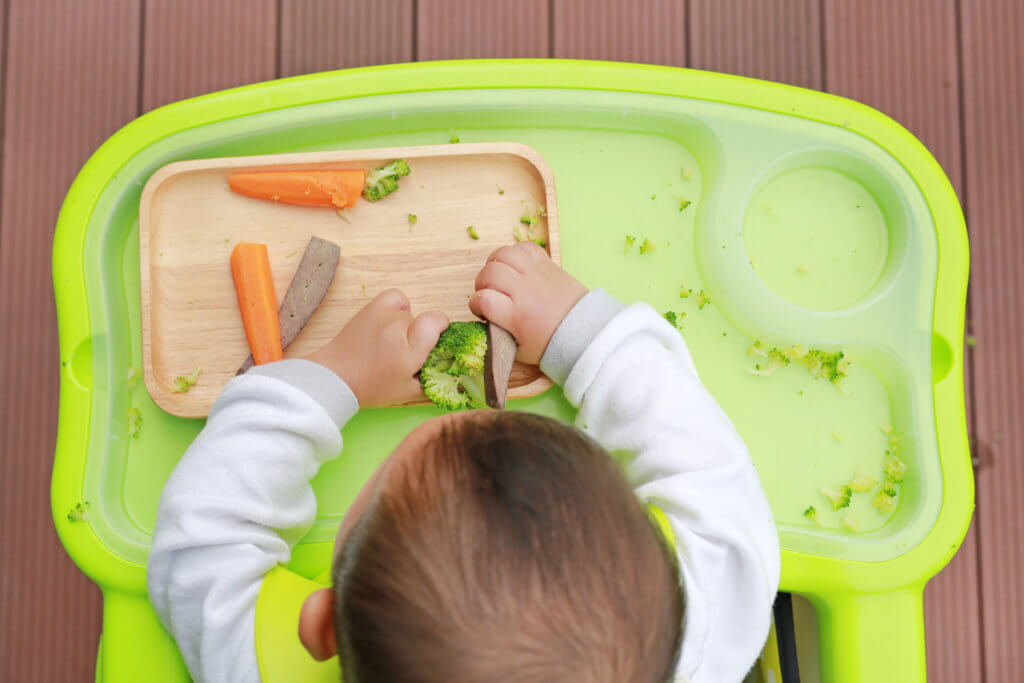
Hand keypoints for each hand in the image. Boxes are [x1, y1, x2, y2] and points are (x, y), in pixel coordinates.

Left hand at [305, 289, 448, 406]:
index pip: (437, 320)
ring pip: (409, 313)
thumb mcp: (408, 394)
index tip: (435, 341)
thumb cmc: (371, 388)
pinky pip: (396, 298)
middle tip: (405, 354)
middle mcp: (397, 327)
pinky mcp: (371, 308)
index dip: (441, 328)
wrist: (335, 377)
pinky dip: (398, 307)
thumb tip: (453, 373)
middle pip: (423, 320)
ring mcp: (383, 314)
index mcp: (409, 349)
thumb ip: (434, 382)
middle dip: (420, 336)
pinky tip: (391, 322)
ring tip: (392, 342)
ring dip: (406, 325)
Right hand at [470, 242, 587, 364]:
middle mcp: (525, 291)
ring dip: (494, 264)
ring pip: (504, 254)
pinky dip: (514, 253)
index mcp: (517, 316)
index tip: (481, 310)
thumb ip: (498, 335)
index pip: (483, 299)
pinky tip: (514, 267)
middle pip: (490, 273)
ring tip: (498, 276)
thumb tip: (483, 322)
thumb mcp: (519, 350)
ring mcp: (537, 274)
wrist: (583, 332)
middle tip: (489, 293)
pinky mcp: (547, 264)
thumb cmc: (551, 343)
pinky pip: (524, 247)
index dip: (476, 304)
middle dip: (481, 283)